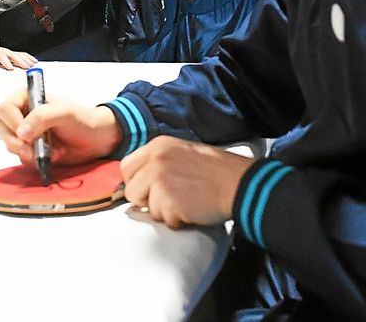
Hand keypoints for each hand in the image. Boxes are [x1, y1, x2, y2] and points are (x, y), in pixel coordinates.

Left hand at [0, 37, 36, 69]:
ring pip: (19, 54)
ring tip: (33, 64)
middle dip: (20, 61)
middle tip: (26, 67)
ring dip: (26, 59)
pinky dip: (28, 57)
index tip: (10, 67)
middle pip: (13, 55)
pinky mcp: (11, 53)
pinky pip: (21, 54)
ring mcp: (8, 51)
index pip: (0, 56)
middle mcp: (2, 51)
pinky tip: (33, 61)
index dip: (5, 61)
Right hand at [0, 90, 121, 166]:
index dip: (13, 123)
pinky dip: (35, 161)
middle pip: (3, 129)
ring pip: (11, 145)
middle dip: (17, 143)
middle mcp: (23, 114)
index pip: (5, 109)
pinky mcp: (31, 150)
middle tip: (32, 151)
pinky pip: (22, 158)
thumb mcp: (65, 113)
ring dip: (30, 153)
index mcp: (28, 98)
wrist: (97, 140)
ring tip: (53, 151)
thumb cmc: (83, 120)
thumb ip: (42, 117)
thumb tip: (22, 131)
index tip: (27, 134)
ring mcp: (26, 133)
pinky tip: (53, 156)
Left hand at [120, 136, 252, 228]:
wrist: (239, 183)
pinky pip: (165, 220)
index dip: (137, 183)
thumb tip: (139, 185)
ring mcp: (160, 179)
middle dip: (147, 201)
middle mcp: (156, 160)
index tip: (149, 190)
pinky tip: (193, 208)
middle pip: (131, 191)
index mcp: (158, 146)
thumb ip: (159, 163)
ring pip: (148, 209)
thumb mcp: (183, 153)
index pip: (126, 167)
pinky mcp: (169, 200)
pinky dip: (178, 220)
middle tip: (170, 199)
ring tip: (187, 201)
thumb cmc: (216, 171)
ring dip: (166, 212)